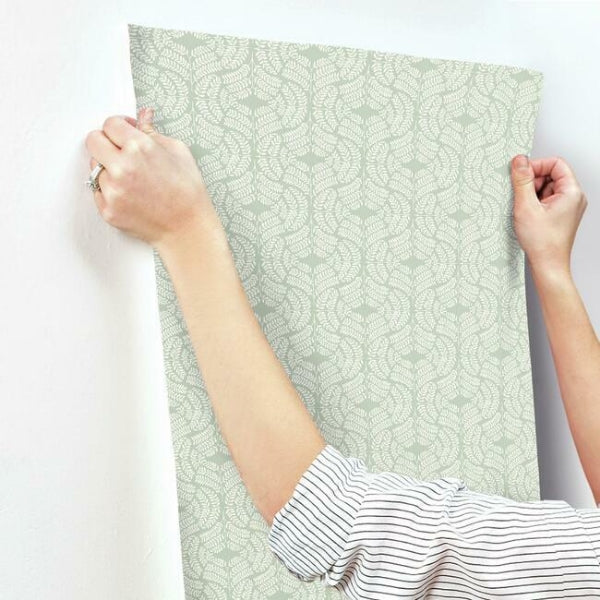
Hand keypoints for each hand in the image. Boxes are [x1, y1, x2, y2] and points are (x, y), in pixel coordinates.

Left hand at [84, 107, 213, 247]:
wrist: (188, 228)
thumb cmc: (188, 192)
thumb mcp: (178, 152)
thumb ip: (153, 132)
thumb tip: (143, 116)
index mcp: (139, 147)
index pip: (109, 124)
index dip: (118, 127)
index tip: (124, 133)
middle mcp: (122, 167)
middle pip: (93, 141)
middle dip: (106, 143)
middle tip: (120, 152)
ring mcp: (113, 191)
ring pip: (95, 168)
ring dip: (108, 170)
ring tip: (132, 180)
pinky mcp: (108, 210)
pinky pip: (98, 191)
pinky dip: (110, 191)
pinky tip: (131, 195)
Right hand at [510, 154, 587, 273]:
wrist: (548, 265)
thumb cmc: (542, 242)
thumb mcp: (526, 207)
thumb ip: (522, 181)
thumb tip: (519, 161)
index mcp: (572, 192)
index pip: (556, 164)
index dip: (537, 166)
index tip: (521, 175)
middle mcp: (574, 198)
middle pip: (551, 175)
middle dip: (533, 182)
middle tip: (521, 196)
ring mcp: (568, 207)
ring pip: (547, 188)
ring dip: (532, 194)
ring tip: (525, 209)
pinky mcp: (560, 215)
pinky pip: (546, 200)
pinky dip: (534, 203)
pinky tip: (527, 215)